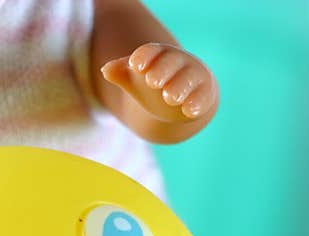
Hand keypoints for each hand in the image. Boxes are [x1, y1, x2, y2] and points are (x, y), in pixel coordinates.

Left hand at [101, 43, 217, 121]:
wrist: (183, 94)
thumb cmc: (155, 81)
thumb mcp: (136, 78)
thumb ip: (121, 74)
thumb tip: (105, 70)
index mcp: (159, 54)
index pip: (151, 51)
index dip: (144, 56)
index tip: (135, 65)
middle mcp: (177, 62)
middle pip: (170, 63)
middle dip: (162, 70)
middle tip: (152, 81)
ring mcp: (192, 77)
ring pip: (186, 80)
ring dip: (178, 87)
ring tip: (169, 97)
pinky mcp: (203, 94)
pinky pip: (201, 97)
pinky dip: (196, 103)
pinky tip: (189, 111)